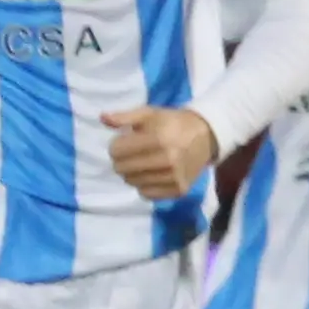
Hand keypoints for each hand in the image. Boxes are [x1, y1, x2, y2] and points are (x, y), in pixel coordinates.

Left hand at [101, 104, 217, 200]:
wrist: (205, 136)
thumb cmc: (172, 122)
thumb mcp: (149, 114)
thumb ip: (124, 117)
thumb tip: (102, 118)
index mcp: (158, 139)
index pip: (117, 151)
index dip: (116, 145)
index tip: (123, 141)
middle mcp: (167, 160)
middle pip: (122, 169)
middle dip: (121, 160)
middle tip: (131, 153)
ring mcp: (174, 177)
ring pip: (133, 182)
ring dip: (132, 173)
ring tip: (142, 162)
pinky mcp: (179, 190)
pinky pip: (147, 194)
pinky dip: (144, 185)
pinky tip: (151, 174)